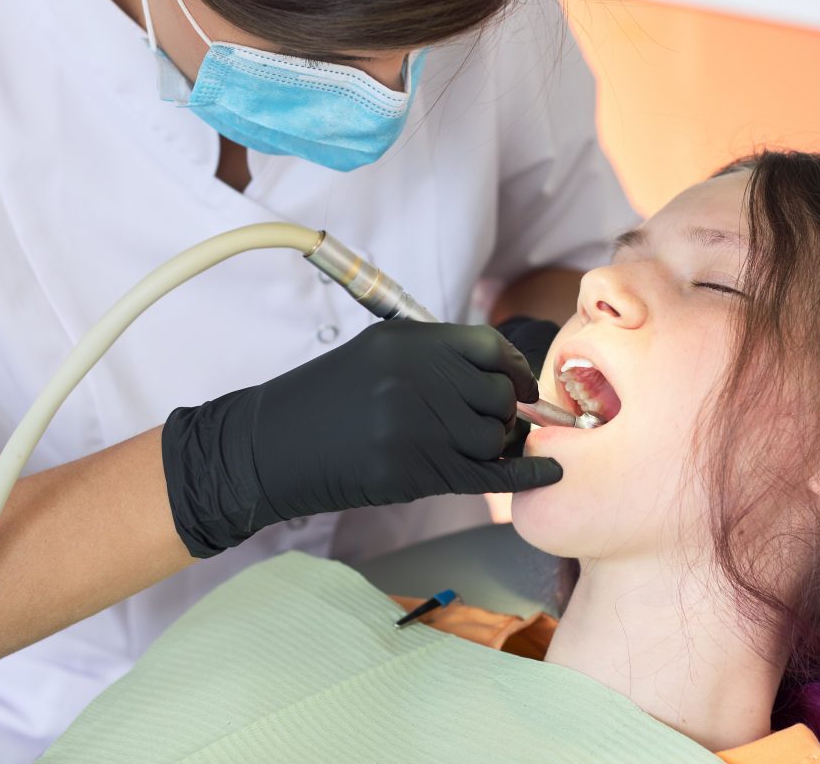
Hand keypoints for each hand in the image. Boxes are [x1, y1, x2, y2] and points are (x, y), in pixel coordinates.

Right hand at [162, 320, 563, 557]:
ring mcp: (411, 426)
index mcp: (406, 342)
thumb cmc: (324, 401)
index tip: (523, 384)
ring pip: (492, 437)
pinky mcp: (408, 472)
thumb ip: (433, 357)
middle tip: (500, 424)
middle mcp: (413, 378)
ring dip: (498, 446)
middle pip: (497, 394)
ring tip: (481, 448)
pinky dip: (525, 476)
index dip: (515, 366)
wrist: (269, 448)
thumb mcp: (374, 355)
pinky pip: (486, 475)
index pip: (488, 346)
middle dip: (507, 412)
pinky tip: (550, 474)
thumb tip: (500, 374)